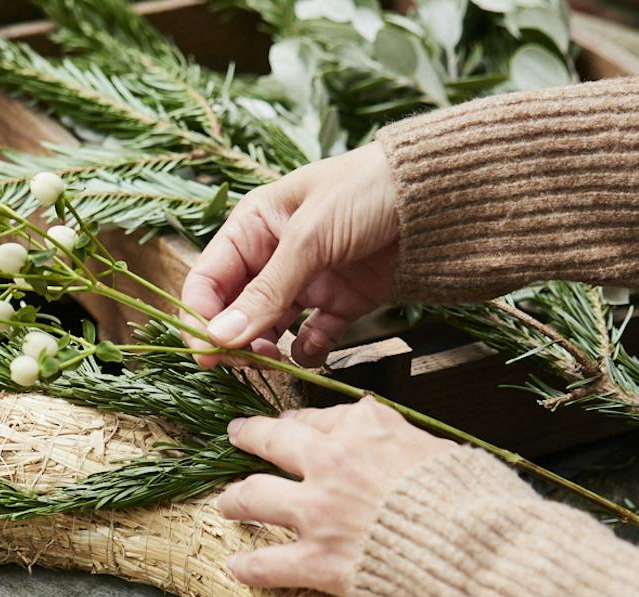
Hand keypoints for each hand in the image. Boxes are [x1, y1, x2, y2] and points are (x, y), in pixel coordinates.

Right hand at [181, 142, 399, 366]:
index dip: (201, 317)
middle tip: (245, 362)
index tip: (207, 353)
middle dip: (234, 340)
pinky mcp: (339, 303)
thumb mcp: (310, 237)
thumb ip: (266, 291)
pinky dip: (308, 352)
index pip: (207, 279)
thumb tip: (219, 337)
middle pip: (234, 310)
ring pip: (269, 329)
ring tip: (275, 360)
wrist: (438, 195)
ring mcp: (306, 281)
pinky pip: (311, 337)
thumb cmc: (366, 191)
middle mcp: (272, 256)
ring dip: (266, 350)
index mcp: (252, 227)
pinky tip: (313, 352)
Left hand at [216, 397, 453, 596]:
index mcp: (367, 430)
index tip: (293, 424)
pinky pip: (266, 563)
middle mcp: (332, 464)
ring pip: (253, 495)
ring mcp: (318, 513)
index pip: (320, 417)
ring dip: (235, 498)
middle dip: (250, 435)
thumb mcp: (440, 450)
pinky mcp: (316, 561)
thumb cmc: (470, 502)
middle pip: (274, 440)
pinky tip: (236, 565)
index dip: (302, 422)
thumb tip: (387, 429)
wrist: (474, 553)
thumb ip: (402, 439)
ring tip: (225, 502)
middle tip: (237, 433)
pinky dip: (247, 566)